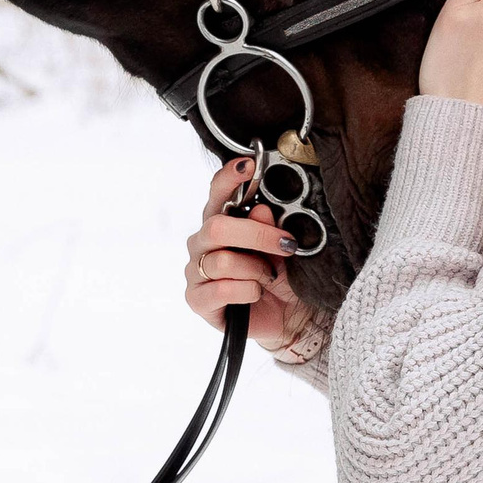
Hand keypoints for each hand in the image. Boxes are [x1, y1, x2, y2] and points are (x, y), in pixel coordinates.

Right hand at [182, 156, 312, 349]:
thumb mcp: (282, 249)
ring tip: (268, 278)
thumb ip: (270, 228)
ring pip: (222, 261)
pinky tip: (256, 294)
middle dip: (256, 236)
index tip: (249, 165)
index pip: (217, 193)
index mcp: (221, 221)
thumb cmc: (280, 276)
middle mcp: (202, 242)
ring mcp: (196, 271)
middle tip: (286, 245)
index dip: (229, 177)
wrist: (285, 318)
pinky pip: (221, 290)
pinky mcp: (197, 299)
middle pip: (217, 227)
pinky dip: (247, 291)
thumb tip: (261, 209)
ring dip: (256, 270)